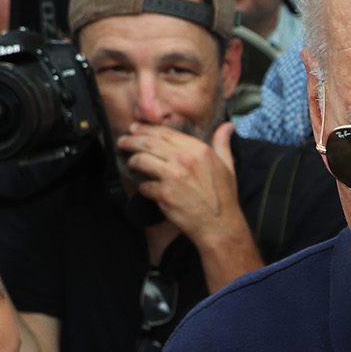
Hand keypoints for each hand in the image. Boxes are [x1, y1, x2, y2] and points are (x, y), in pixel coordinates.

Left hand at [118, 121, 243, 243]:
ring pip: (141, 160)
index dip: (146, 129)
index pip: (165, 132)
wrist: (220, 225)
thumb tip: (227, 126)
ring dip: (131, 160)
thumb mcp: (228, 165)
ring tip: (128, 162)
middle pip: (148, 142)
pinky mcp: (165, 195)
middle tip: (123, 142)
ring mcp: (173, 177)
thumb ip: (222, 143)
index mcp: (198, 149)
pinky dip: (142, 186)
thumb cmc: (224, 196)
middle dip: (131, 140)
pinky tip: (144, 187)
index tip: (135, 129)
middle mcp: (184, 159)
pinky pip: (144, 186)